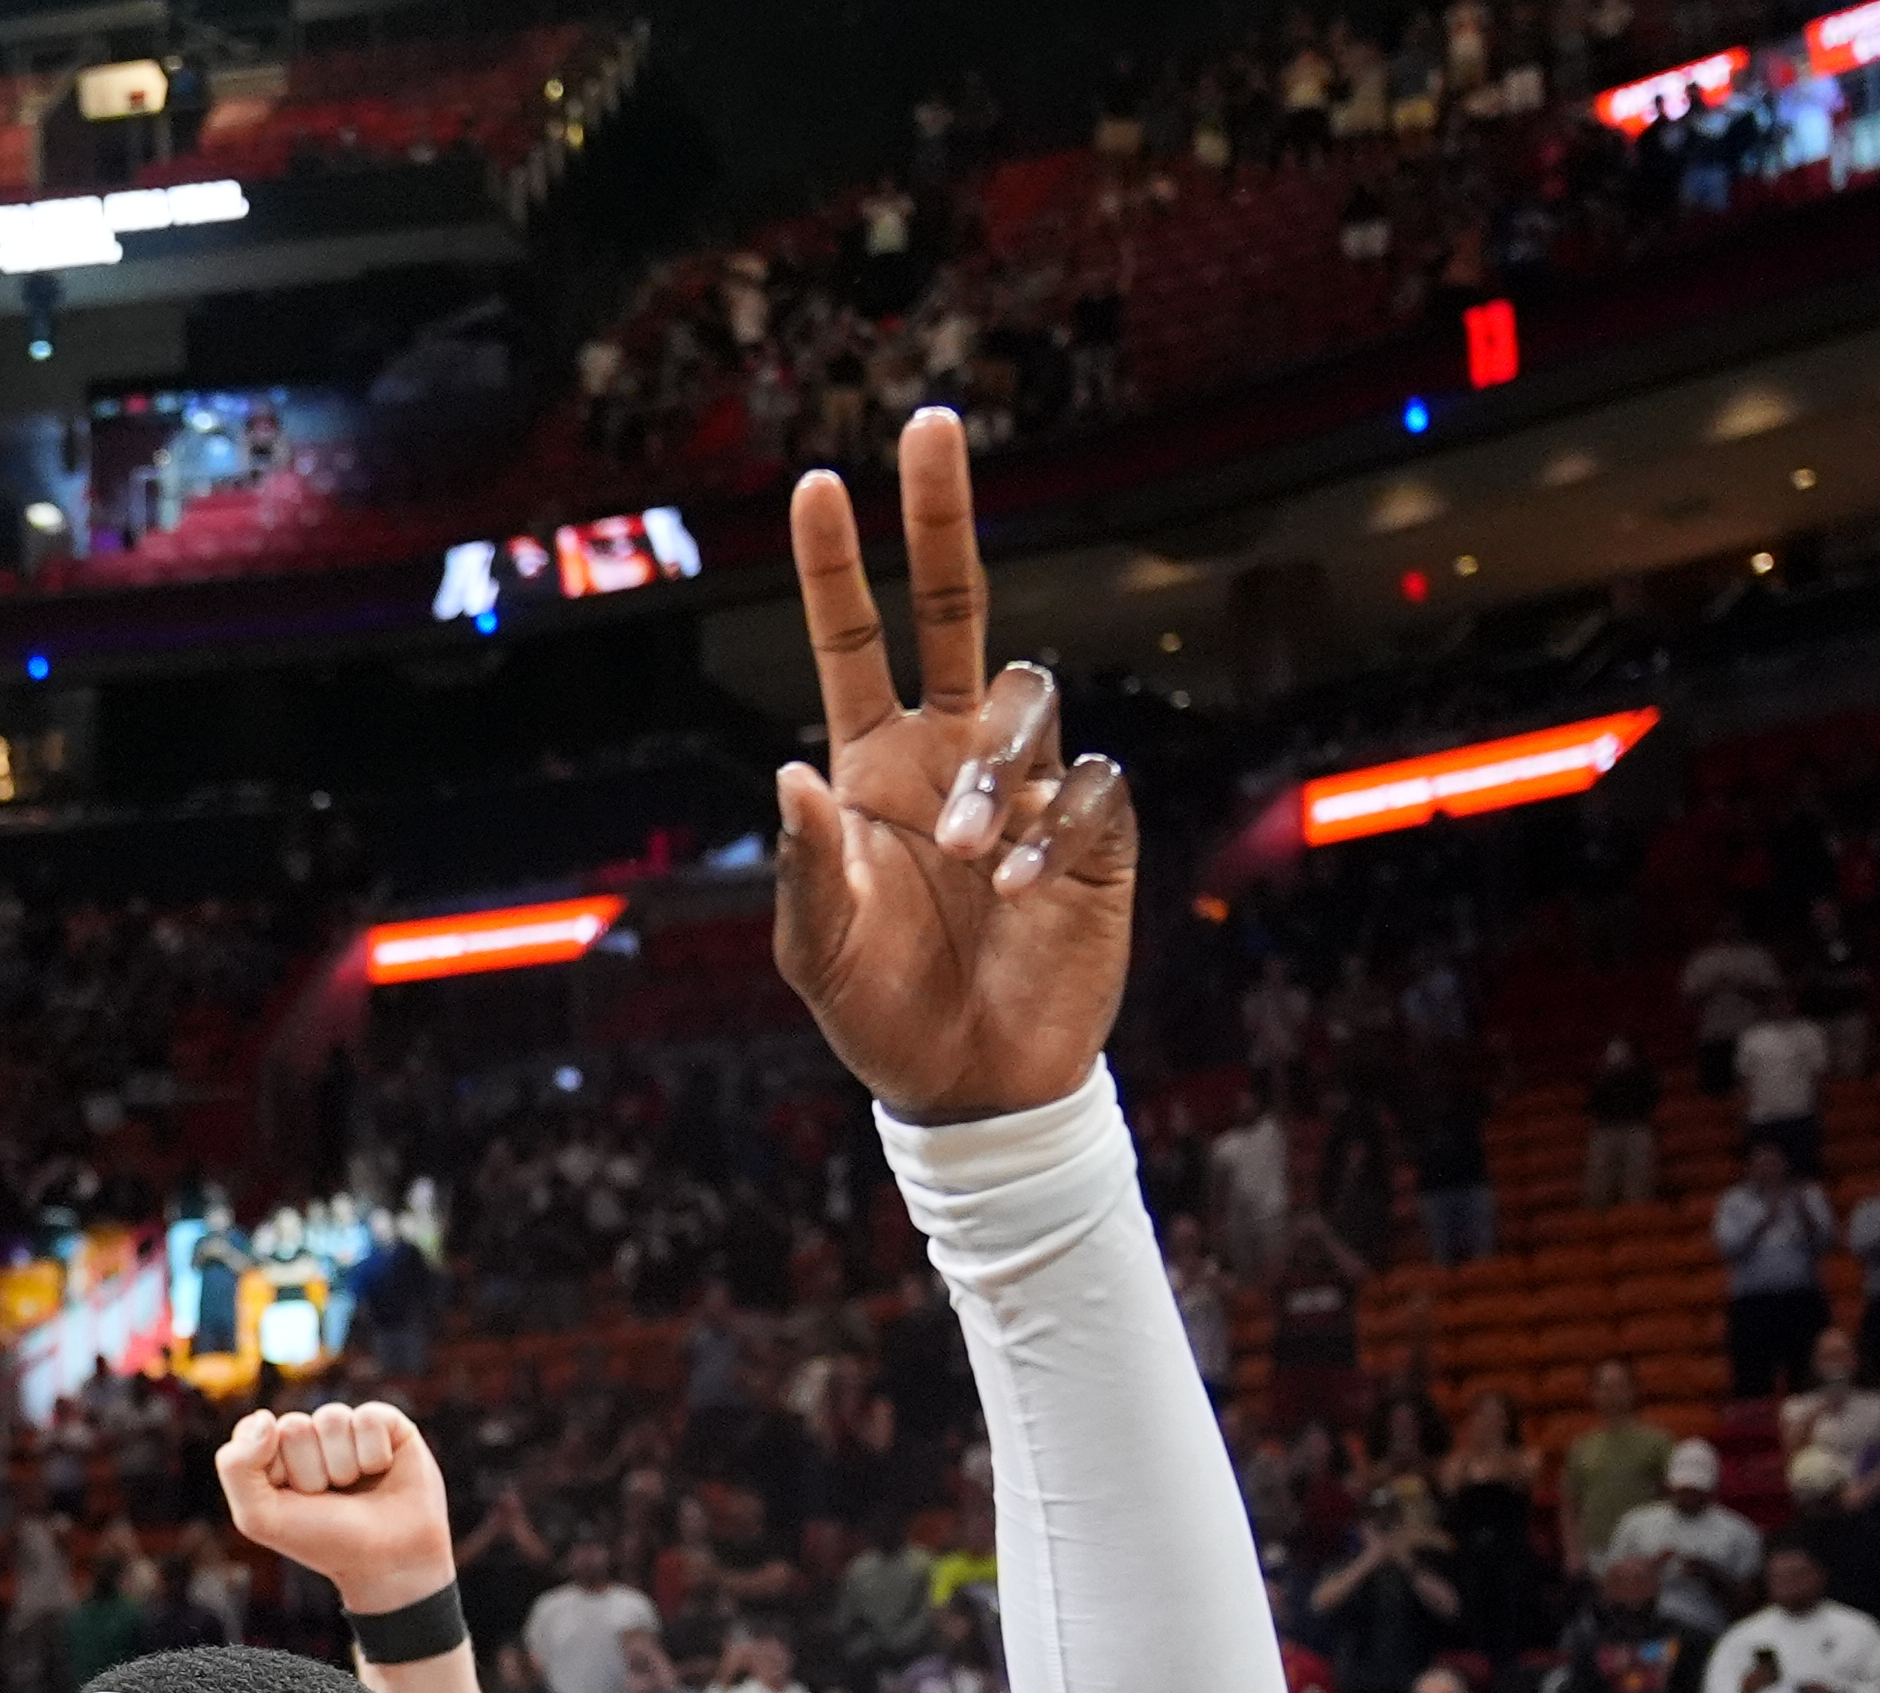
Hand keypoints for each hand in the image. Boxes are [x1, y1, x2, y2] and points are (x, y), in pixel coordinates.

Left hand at [213, 1401, 457, 1613]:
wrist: (388, 1561)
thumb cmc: (323, 1540)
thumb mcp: (260, 1518)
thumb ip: (236, 1468)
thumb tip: (265, 1417)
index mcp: (272, 1453)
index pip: (253, 1432)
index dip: (272, 1470)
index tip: (289, 1499)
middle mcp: (309, 1436)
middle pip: (293, 1426)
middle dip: (310, 1472)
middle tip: (327, 1498)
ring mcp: (347, 1428)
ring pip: (332, 1419)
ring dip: (343, 1466)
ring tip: (355, 1487)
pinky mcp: (386, 1423)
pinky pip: (368, 1419)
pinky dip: (374, 1455)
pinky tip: (381, 1471)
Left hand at [770, 411, 1136, 1123]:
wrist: (966, 1081)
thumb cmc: (876, 1010)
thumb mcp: (816, 947)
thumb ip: (804, 865)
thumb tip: (784, 774)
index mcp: (873, 767)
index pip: (854, 643)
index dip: (838, 568)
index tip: (816, 483)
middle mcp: (952, 754)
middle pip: (961, 609)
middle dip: (943, 517)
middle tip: (929, 425)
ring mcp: (1026, 786)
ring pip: (1031, 699)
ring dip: (996, 766)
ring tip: (969, 858)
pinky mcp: (1095, 835)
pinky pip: (1089, 788)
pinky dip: (1052, 829)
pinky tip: (1022, 891)